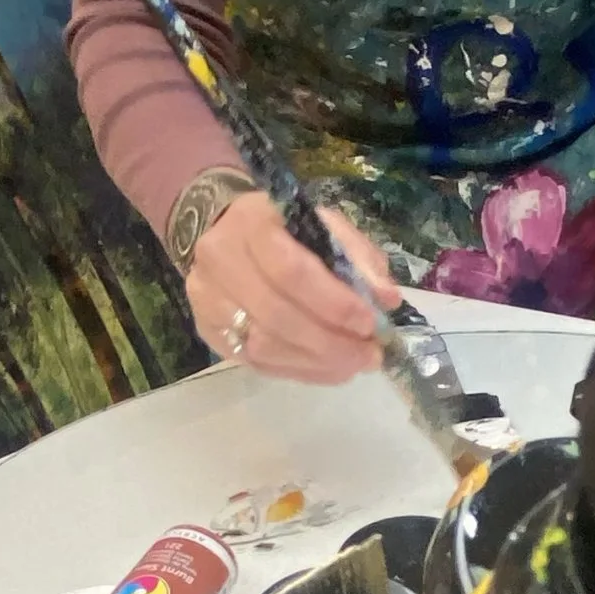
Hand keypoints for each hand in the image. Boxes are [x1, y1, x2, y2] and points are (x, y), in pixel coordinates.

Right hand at [186, 193, 401, 384]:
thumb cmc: (286, 228)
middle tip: (369, 355)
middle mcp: (220, 259)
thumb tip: (386, 299)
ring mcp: (207, 299)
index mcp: (253, 222)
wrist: (226, 232)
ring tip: (354, 365)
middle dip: (330, 342)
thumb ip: (358, 257)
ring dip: (317, 362)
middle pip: (276, 315)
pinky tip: (329, 370)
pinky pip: (255, 363)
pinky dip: (299, 371)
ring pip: (263, 346)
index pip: (291, 271)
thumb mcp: (325, 225)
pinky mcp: (208, 331)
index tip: (370, 323)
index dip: (333, 303)